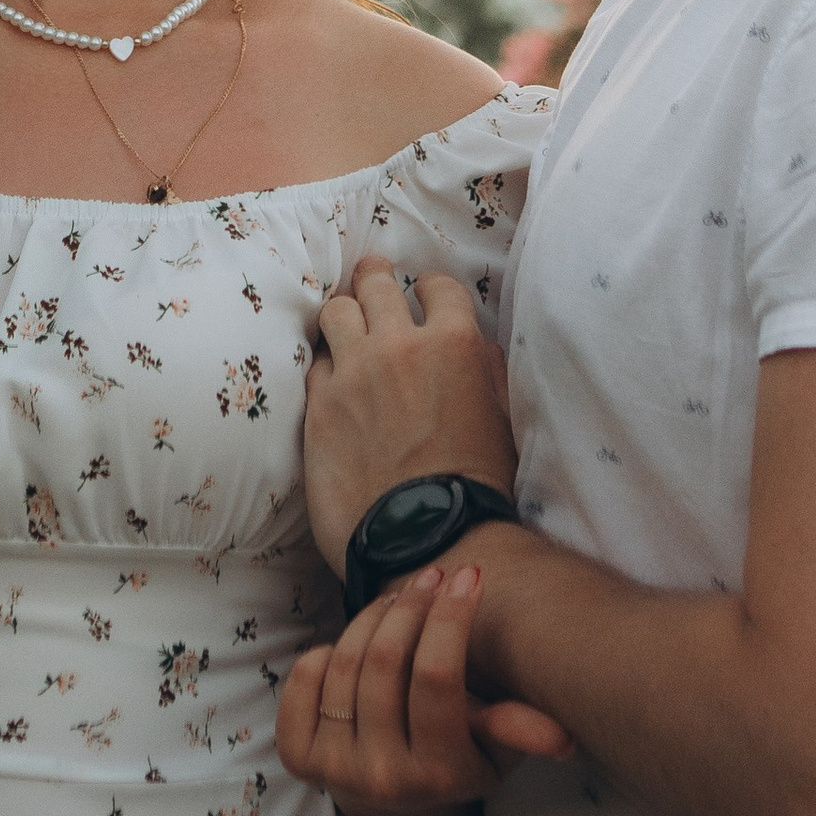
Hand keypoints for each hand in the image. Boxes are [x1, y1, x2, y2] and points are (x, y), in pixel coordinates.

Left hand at [277, 554, 572, 815]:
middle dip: (413, 604)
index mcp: (439, 775)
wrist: (393, 800)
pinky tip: (357, 639)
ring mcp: (335, 768)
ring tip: (401, 597)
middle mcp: (383, 779)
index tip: (470, 574)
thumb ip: (514, 732)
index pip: (437, 679)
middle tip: (431, 575)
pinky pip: (305, 677)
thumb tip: (561, 738)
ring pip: (345, 662)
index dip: (452, 617)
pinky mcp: (299, 757)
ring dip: (374, 616)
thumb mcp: (493, 749)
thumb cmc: (456, 757)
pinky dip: (328, 649)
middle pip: (386, 662)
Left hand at [305, 258, 516, 563]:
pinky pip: (314, 362)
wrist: (428, 538)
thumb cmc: (477, 486)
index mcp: (454, 344)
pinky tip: (333, 374)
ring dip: (344, 313)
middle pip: (375, 283)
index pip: (438, 286)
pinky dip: (326, 362)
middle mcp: (399, 346)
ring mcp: (353, 373)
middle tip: (373, 279)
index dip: (431, 289)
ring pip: (335, 311)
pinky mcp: (318, 406)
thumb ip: (485, 370)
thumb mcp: (501, 418)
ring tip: (345, 322)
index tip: (425, 296)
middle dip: (376, 277)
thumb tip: (473, 346)